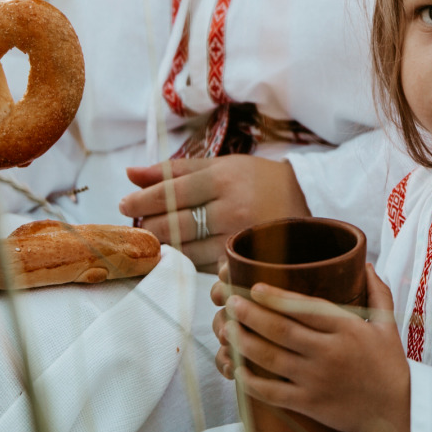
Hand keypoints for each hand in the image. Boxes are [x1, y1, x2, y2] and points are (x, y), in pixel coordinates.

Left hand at [121, 155, 309, 266]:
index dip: (142, 201)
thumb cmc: (258, 180)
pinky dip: (187, 261)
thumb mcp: (221, 166)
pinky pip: (204, 266)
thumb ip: (175, 170)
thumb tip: (130, 173)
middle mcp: (231, 210)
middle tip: (138, 227)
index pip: (171, 193)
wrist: (306, 201)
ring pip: (185, 251)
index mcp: (224, 179)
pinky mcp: (243, 263)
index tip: (125, 205)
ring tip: (156, 240)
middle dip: (148, 228)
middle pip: (174, 225)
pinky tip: (183, 252)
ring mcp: (238, 239)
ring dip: (164, 248)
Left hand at [212, 264, 410, 431]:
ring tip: (226, 328)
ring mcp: (316, 379)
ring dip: (245, 342)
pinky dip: (251, 381)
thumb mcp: (388, 324)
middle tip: (229, 303)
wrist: (396, 410)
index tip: (253, 287)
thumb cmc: (390, 365)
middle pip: (281, 330)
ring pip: (271, 358)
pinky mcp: (309, 403)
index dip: (275, 297)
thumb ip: (377, 292)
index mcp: (346, 329)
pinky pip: (273, 392)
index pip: (304, 308)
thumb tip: (364, 264)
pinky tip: (237, 369)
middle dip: (250, 315)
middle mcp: (329, 352)